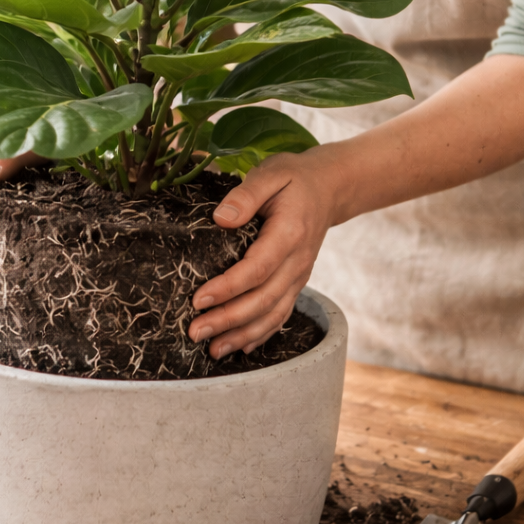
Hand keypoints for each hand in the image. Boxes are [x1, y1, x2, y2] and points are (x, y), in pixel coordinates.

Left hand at [188, 146, 344, 358]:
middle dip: (228, 320)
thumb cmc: (293, 178)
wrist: (328, 189)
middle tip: (195, 331)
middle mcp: (297, 262)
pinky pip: (280, 314)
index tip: (198, 299)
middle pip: (263, 299)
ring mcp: (299, 276)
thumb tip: (221, 218)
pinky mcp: (295, 283)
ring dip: (242, 335)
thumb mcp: (271, 173)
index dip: (228, 287)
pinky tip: (239, 348)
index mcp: (289, 234)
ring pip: (272, 314)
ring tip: (212, 350)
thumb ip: (246, 195)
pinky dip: (260, 335)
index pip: (257, 268)